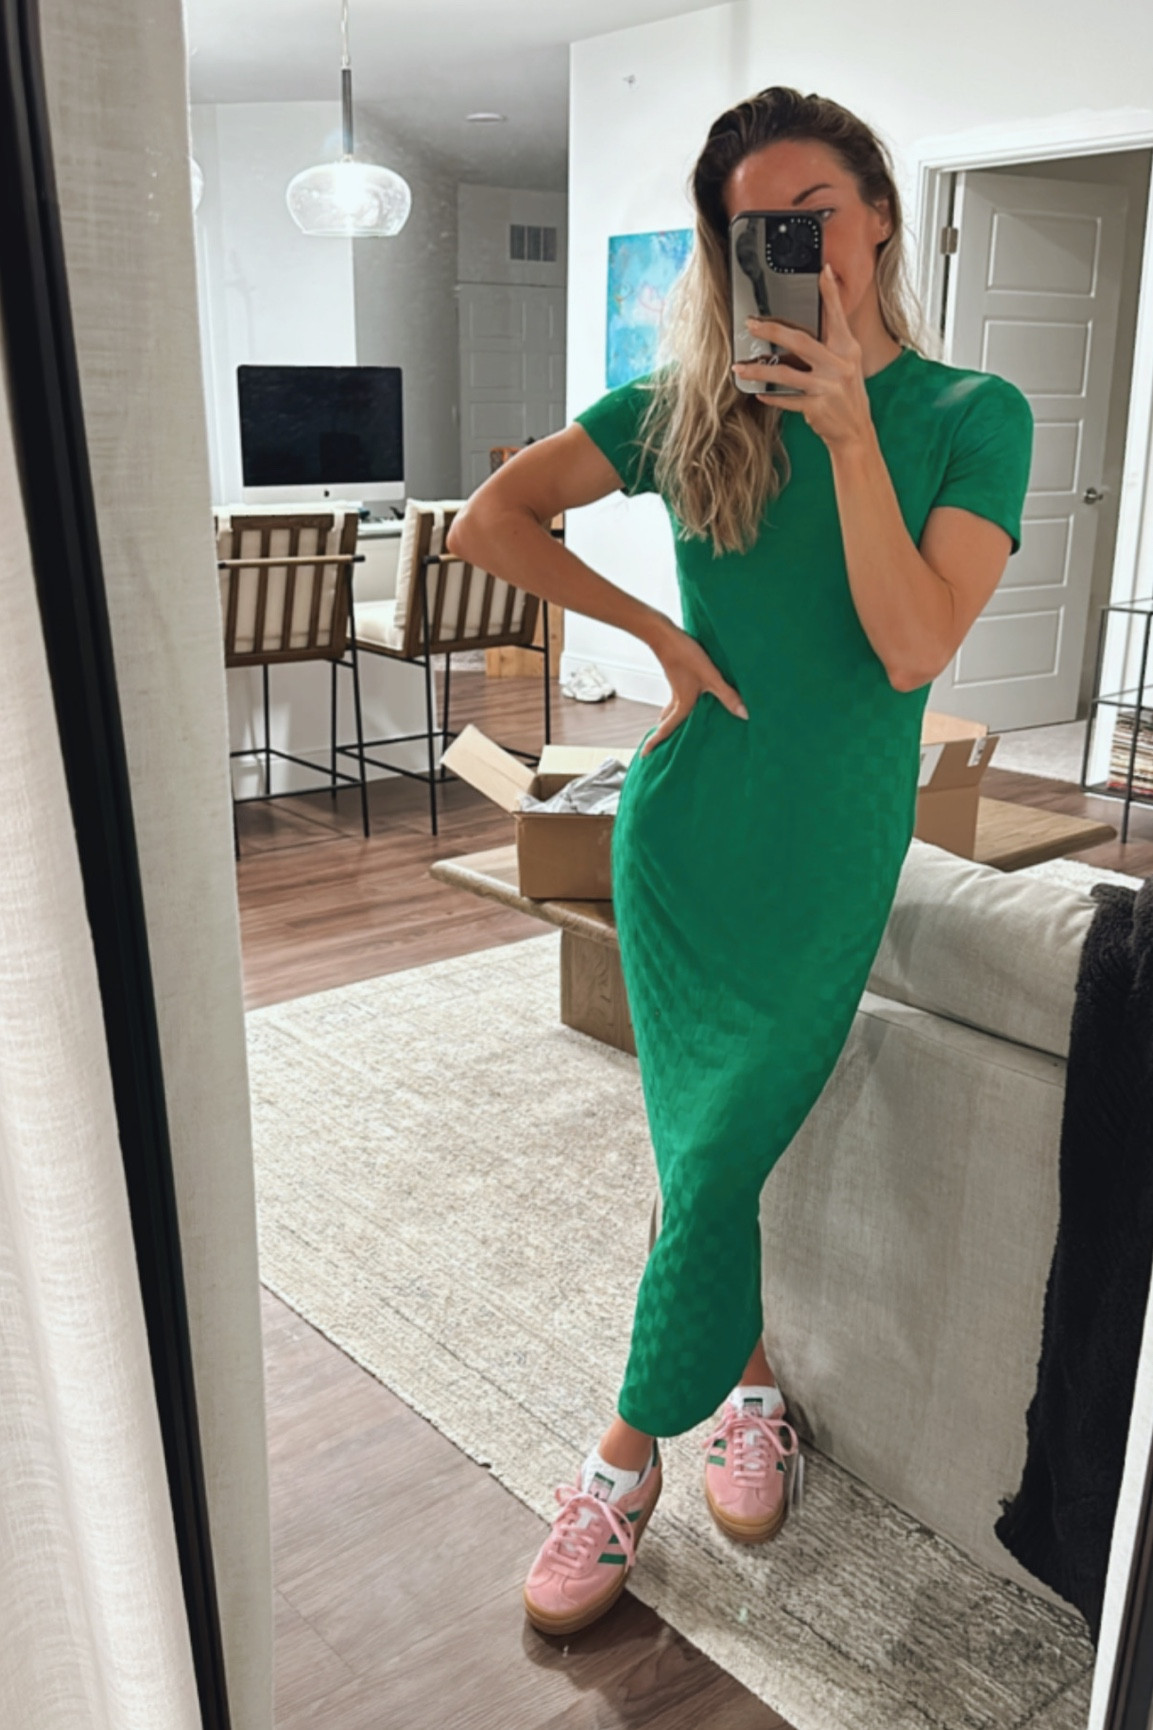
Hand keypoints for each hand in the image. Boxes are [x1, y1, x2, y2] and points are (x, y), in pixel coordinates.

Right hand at [641, 620, 748, 756]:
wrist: (664, 634)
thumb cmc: (686, 655)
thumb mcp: (710, 676)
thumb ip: (727, 695)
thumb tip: (744, 715)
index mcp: (682, 704)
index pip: (666, 729)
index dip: (655, 742)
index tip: (644, 755)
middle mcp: (677, 699)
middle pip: (667, 721)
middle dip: (662, 734)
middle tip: (658, 745)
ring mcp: (676, 687)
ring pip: (671, 709)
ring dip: (669, 719)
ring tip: (671, 726)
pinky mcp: (678, 676)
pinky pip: (677, 697)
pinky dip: (678, 705)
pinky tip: (689, 699)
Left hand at [732, 263, 873, 449]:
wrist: (856, 433)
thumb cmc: (847, 397)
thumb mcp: (847, 366)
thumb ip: (830, 347)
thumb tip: (801, 330)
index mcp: (847, 350)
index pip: (837, 316)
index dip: (830, 293)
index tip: (823, 271)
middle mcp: (839, 365)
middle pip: (801, 341)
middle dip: (772, 330)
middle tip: (751, 324)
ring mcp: (827, 386)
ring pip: (785, 373)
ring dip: (759, 371)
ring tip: (739, 368)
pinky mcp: (816, 407)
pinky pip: (786, 399)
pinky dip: (771, 396)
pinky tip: (758, 393)